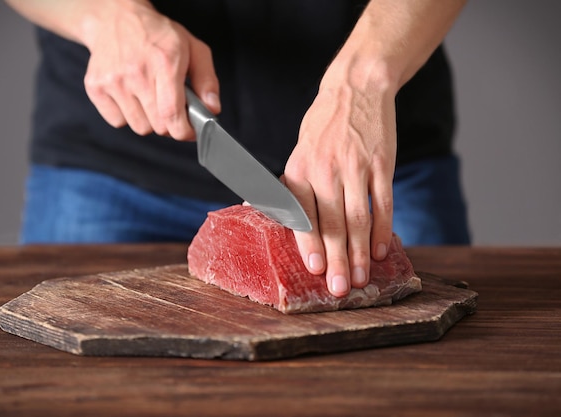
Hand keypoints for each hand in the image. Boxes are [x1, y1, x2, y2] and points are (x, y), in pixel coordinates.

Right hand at [81, 1, 219, 138]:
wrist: (115, 19)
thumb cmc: (158, 35)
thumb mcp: (193, 48)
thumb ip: (207, 80)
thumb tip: (212, 109)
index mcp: (164, 62)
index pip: (172, 114)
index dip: (183, 131)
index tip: (188, 131)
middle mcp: (136, 72)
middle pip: (158, 126)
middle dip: (169, 123)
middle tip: (170, 107)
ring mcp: (113, 81)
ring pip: (139, 127)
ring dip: (149, 120)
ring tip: (149, 98)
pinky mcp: (96, 87)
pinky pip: (117, 121)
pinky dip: (127, 115)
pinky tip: (131, 96)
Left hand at [284, 73, 396, 296]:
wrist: (356, 89)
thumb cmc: (322, 128)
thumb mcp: (298, 153)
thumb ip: (291, 188)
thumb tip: (269, 214)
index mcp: (299, 170)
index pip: (304, 214)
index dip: (311, 243)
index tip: (315, 270)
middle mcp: (326, 170)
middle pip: (332, 223)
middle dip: (337, 260)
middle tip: (341, 289)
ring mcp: (356, 167)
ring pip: (358, 219)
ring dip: (361, 253)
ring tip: (363, 279)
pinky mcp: (382, 164)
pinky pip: (383, 203)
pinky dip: (383, 230)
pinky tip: (382, 251)